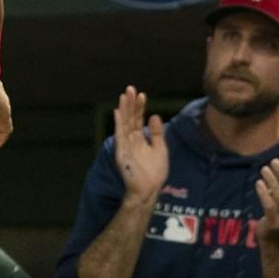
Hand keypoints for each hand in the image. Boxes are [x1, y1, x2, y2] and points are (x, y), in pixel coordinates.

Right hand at [111, 86, 168, 206]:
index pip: (138, 119)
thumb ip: (156, 133)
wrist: (149, 189)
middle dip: (130, 104)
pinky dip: (118, 123)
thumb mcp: (160, 148)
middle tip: (130, 88)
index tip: (142, 95)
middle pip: (130, 118)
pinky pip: (119, 134)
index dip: (139, 107)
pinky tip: (118, 111)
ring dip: (124, 109)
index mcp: (139, 140)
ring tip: (125, 95)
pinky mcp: (122, 152)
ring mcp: (125, 145)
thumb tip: (154, 115)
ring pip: (124, 123)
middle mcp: (131, 140)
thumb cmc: (155, 173)